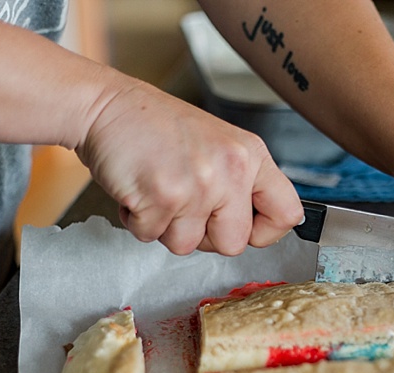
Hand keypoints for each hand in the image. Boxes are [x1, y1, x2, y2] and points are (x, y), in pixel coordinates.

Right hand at [76, 78, 303, 255]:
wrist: (107, 106)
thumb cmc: (155, 127)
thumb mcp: (217, 144)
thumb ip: (240, 183)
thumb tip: (254, 228)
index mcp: (249, 155)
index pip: (286, 213)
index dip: (264, 232)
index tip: (243, 228)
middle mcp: (230, 169)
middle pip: (233, 244)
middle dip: (203, 236)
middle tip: (183, 207)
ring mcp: (197, 184)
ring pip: (187, 246)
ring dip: (164, 227)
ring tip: (155, 189)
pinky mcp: (161, 196)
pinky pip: (151, 236)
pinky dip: (137, 220)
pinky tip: (136, 189)